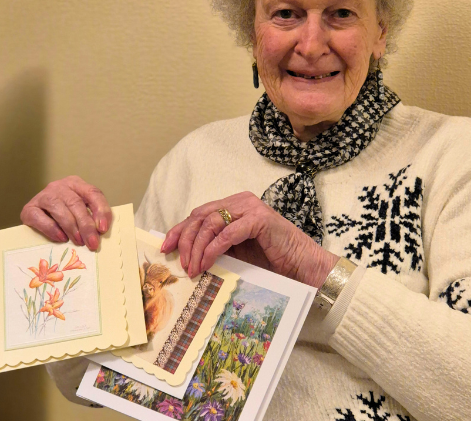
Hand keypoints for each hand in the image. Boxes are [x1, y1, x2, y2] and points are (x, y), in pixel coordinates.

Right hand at [20, 176, 111, 249]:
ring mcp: (43, 196)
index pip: (93, 193)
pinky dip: (52, 229)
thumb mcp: (80, 210)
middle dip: (86, 225)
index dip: (101, 210)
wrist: (36, 215)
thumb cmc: (64, 215)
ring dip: (71, 227)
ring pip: (59, 209)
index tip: (103, 229)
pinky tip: (61, 238)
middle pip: (76, 203)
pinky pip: (40, 218)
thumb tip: (99, 232)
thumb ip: (91, 216)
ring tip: (79, 242)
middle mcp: (59, 186)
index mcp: (76, 183)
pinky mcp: (29, 209)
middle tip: (92, 243)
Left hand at [161, 192, 337, 286]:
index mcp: (234, 207)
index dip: (180, 230)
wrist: (304, 267)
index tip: (166, 248)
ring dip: (197, 247)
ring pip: (210, 222)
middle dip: (185, 239)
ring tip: (193, 268)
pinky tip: (206, 262)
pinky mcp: (260, 219)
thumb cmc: (272, 261)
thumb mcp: (236, 253)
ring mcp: (251, 208)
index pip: (198, 214)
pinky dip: (213, 248)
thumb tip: (185, 256)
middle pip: (200, 216)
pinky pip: (228, 232)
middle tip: (180, 262)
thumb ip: (215, 248)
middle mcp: (241, 202)